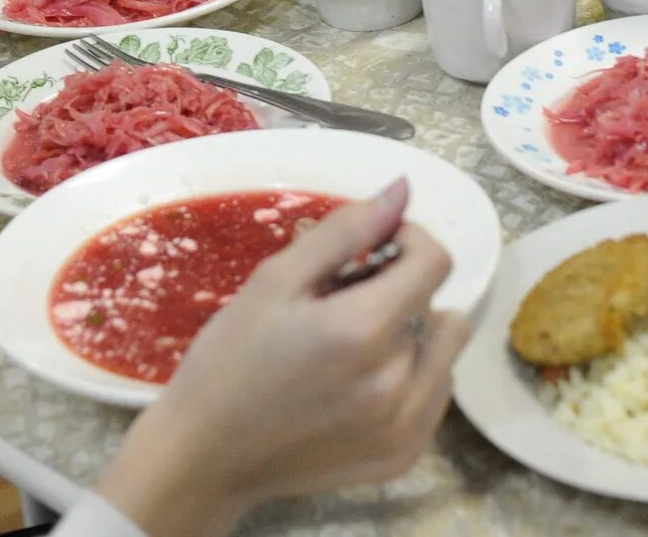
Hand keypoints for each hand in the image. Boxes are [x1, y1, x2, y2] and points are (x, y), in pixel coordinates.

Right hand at [96, 182, 471, 536]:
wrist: (206, 455)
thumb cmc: (231, 359)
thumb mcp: (275, 280)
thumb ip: (345, 231)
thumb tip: (401, 190)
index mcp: (365, 330)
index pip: (435, 261)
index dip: (408, 240)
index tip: (373, 249)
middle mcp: (398, 382)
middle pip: (434, 306)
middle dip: (397, 293)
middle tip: (340, 306)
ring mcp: (405, 427)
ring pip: (441, 351)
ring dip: (410, 337)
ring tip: (352, 349)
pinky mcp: (403, 458)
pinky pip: (435, 394)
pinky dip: (410, 379)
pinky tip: (359, 385)